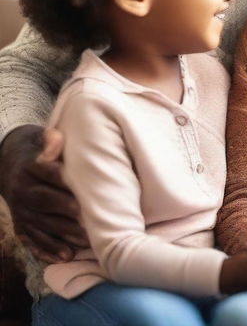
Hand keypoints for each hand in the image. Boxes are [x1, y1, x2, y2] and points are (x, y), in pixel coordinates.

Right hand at [0, 125, 88, 262]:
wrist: (10, 163)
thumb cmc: (39, 150)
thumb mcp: (41, 139)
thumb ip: (51, 140)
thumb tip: (56, 139)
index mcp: (29, 166)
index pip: (46, 172)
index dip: (61, 179)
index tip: (79, 187)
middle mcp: (22, 189)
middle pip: (44, 200)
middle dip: (65, 210)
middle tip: (87, 218)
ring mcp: (20, 210)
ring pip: (41, 223)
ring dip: (63, 234)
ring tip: (85, 241)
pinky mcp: (21, 224)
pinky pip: (33, 239)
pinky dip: (48, 249)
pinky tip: (65, 257)